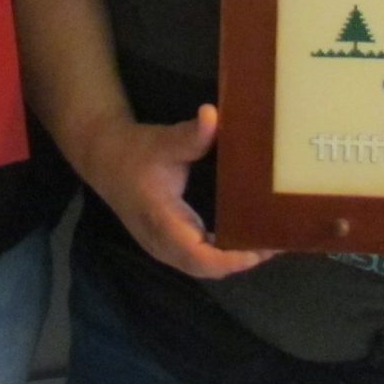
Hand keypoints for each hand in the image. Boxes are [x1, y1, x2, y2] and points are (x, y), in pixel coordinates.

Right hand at [78, 104, 272, 280]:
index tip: (262, 249)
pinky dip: (223, 254)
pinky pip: (199, 259)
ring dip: (234, 259)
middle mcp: (162, 243)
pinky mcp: (168, 244)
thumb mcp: (164, 141)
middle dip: (242, 260)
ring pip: (203, 267)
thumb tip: (212, 115)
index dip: (231, 258)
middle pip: (206, 268)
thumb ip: (191, 134)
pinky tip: (245, 238)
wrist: (105, 160)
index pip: (198, 256)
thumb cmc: (136, 151)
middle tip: (277, 240)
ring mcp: (163, 248)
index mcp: (162, 220)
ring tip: (268, 240)